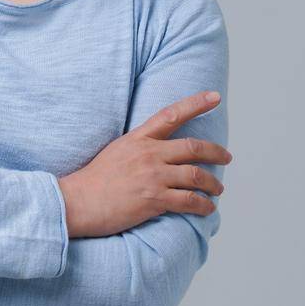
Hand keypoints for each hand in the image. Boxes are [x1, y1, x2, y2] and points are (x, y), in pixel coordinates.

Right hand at [58, 91, 231, 237]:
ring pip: (197, 176)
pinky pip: (189, 201)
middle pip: (194, 148)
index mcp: (138, 139)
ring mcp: (152, 176)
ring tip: (218, 190)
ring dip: (213, 184)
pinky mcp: (154, 199)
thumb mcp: (116, 151)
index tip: (214, 97)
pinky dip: (204, 205)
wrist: (77, 202)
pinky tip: (207, 208)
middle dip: (216, 153)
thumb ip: (139, 147)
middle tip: (226, 157)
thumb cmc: (95, 180)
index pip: (171, 115)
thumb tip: (160, 151)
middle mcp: (148, 154)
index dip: (196, 104)